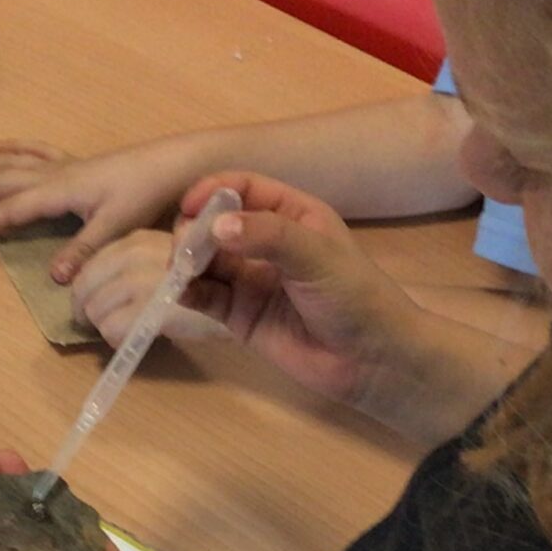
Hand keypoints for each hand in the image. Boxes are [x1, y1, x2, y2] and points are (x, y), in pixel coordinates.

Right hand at [0, 134, 218, 280]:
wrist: (178, 162)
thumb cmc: (150, 193)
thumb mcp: (118, 226)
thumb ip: (84, 250)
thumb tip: (55, 277)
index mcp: (59, 191)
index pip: (9, 211)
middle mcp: (54, 175)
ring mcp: (64, 166)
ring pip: (9, 163)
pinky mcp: (78, 163)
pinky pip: (36, 152)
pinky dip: (14, 149)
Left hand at [71, 231, 225, 345]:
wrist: (245, 298)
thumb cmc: (209, 282)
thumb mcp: (168, 260)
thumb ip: (133, 268)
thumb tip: (95, 293)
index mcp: (136, 240)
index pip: (89, 266)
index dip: (84, 291)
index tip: (91, 306)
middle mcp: (135, 254)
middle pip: (85, 288)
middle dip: (88, 310)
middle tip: (100, 325)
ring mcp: (141, 280)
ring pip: (96, 310)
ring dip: (104, 326)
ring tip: (123, 332)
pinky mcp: (149, 308)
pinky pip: (112, 328)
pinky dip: (116, 339)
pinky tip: (132, 340)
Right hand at [174, 172, 429, 414]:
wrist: (372, 361)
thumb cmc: (355, 297)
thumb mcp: (317, 256)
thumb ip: (268, 236)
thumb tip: (216, 226)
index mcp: (293, 215)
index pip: (244, 189)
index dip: (213, 190)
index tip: (188, 206)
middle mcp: (267, 243)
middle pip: (217, 224)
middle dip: (195, 230)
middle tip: (184, 248)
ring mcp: (251, 280)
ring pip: (206, 260)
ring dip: (187, 261)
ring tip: (179, 271)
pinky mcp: (240, 316)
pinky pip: (206, 296)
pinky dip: (188, 291)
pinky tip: (181, 292)